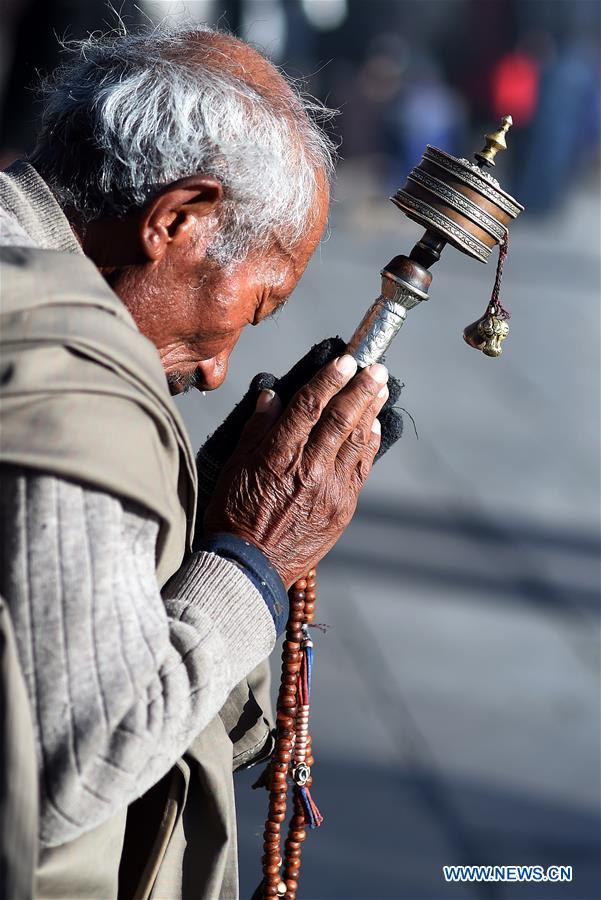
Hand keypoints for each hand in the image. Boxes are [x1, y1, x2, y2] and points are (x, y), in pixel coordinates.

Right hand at [203, 355, 388, 587]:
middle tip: (376, 367)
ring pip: (356, 441)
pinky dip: (370, 445)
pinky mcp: (342, 508)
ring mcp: (330, 489)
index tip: (345, 360)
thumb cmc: (234, 516)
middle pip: (341, 418)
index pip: (310, 405)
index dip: (329, 379)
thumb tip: (272, 397)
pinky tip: (375, 428)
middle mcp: (309, 468)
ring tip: (381, 389)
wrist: (249, 567)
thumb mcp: (235, 467)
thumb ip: (257, 430)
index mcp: (279, 454)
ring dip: (371, 411)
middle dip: (361, 388)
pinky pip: (361, 469)